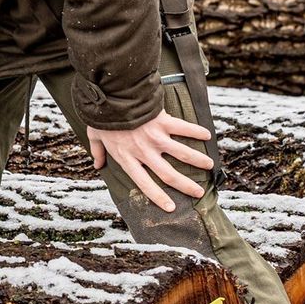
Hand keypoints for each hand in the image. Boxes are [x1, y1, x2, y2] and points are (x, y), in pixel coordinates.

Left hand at [88, 112, 213, 212]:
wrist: (111, 95)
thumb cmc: (101, 116)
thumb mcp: (95, 136)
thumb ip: (98, 152)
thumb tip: (97, 165)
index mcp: (127, 158)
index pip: (144, 184)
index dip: (158, 197)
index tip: (171, 208)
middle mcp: (144, 152)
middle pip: (169, 175)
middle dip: (186, 186)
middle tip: (198, 192)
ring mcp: (156, 138)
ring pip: (182, 154)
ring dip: (198, 161)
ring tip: (210, 166)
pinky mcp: (163, 122)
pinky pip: (184, 128)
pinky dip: (196, 132)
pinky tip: (207, 136)